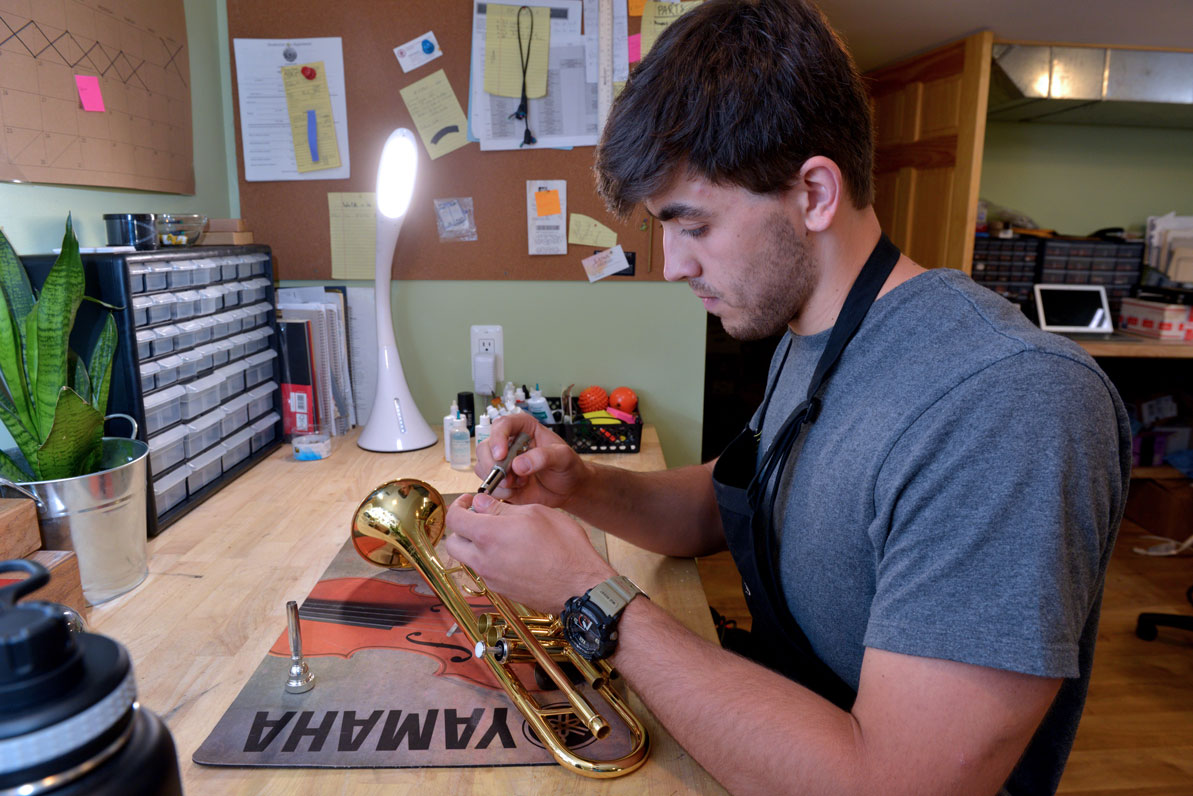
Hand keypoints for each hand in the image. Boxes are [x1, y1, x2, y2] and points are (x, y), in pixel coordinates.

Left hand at [443, 493, 614, 611]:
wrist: (579, 585)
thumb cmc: (564, 547)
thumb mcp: (535, 513)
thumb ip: (501, 508)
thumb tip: (480, 503)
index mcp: (488, 535)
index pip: (454, 518)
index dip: (459, 505)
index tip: (470, 501)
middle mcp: (483, 560)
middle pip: (453, 543)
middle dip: (461, 528)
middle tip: (480, 518)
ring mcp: (491, 578)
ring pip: (468, 559)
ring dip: (475, 545)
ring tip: (500, 535)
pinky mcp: (502, 590)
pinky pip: (486, 572)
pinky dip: (490, 560)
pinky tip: (513, 552)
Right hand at [476, 413, 589, 508]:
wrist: (569, 489)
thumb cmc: (568, 467)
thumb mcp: (563, 457)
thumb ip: (543, 457)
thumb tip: (518, 465)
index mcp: (524, 428)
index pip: (503, 424)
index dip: (498, 438)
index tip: (501, 455)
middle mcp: (509, 443)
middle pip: (485, 447)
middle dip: (493, 464)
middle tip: (508, 478)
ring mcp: (503, 463)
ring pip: (482, 466)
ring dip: (497, 479)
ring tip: (519, 484)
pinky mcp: (501, 480)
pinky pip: (488, 484)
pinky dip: (499, 491)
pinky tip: (516, 491)